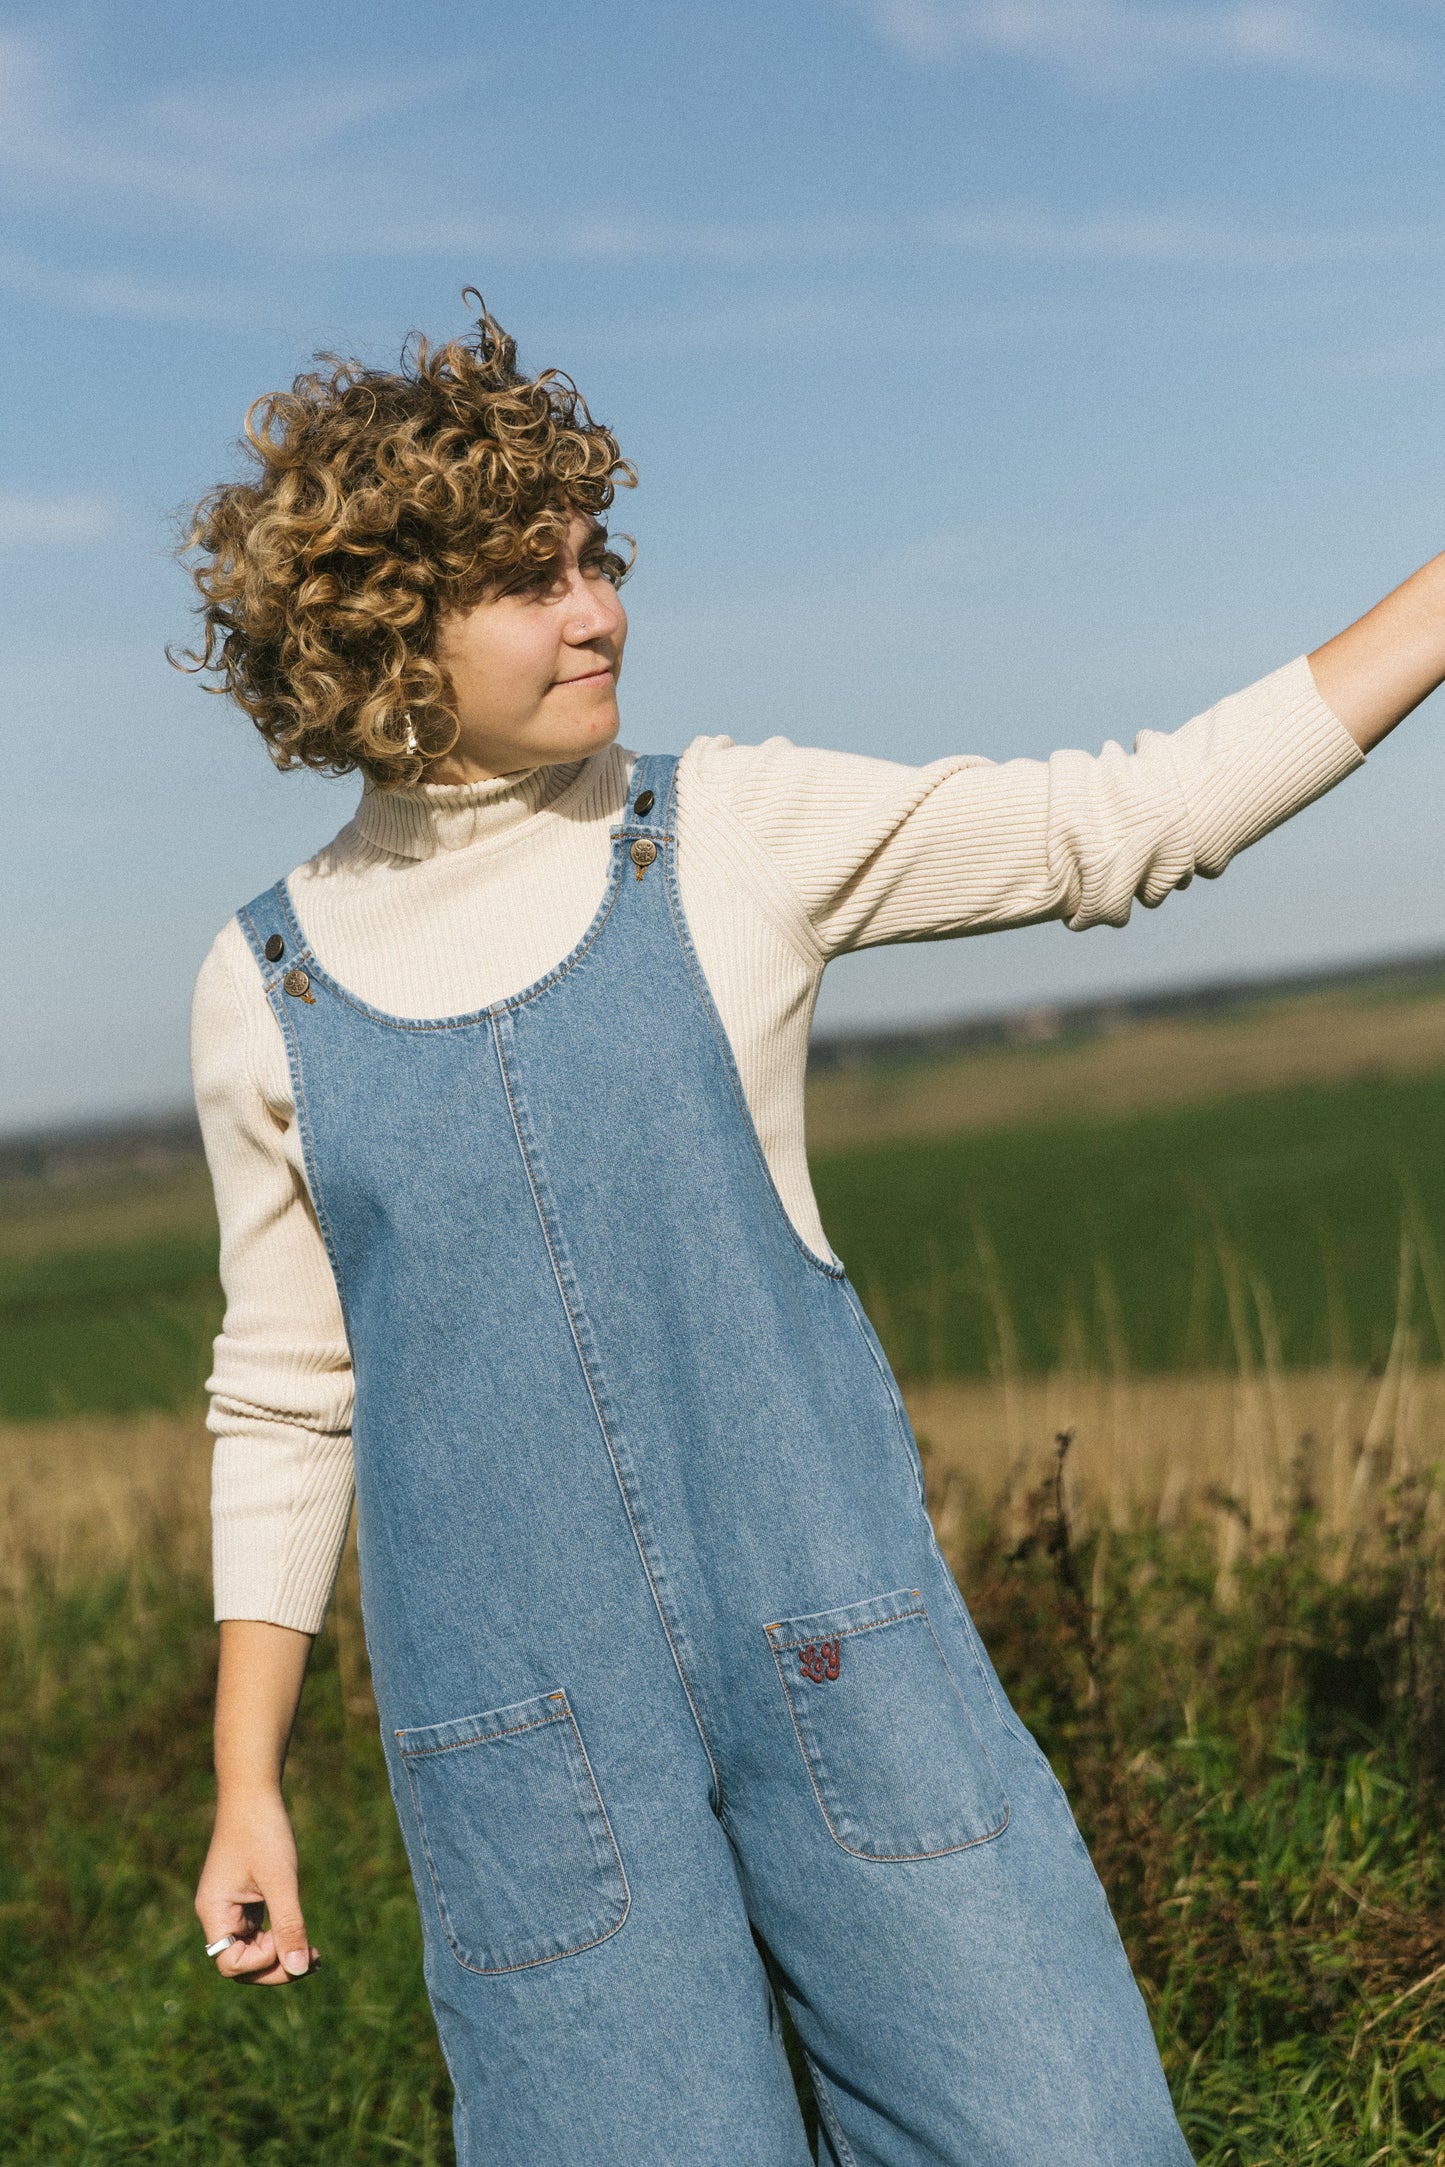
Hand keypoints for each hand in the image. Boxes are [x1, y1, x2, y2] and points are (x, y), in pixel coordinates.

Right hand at [195, 1788, 318, 1984]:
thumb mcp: (280, 1880)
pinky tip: (305, 1940)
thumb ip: (290, 1925)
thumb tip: (299, 1970)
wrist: (254, 1792)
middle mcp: (217, 1914)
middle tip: (312, 1962)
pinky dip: (280, 1937)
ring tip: (316, 1957)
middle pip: (241, 1963)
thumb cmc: (263, 1831)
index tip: (288, 1936)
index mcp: (215, 1912)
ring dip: (281, 1955)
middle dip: (275, 1967)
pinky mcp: (244, 1899)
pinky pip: (259, 1932)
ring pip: (252, 1950)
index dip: (262, 1962)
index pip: (231, 1964)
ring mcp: (230, 1907)